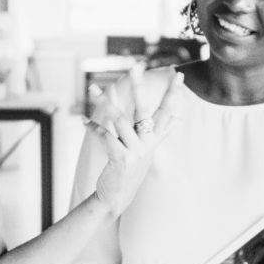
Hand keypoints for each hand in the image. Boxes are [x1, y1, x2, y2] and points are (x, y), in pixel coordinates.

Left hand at [89, 74, 182, 214]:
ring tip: (93, 88)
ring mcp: (135, 151)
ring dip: (105, 103)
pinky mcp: (120, 159)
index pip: (167, 111)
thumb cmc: (132, 169)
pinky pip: (105, 137)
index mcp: (155, 138)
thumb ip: (163, 132)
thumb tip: (179, 117)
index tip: (180, 75)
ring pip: (119, 120)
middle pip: (144, 109)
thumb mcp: (150, 149)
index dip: (174, 93)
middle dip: (139, 87)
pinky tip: (84, 121)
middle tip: (135, 67)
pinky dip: (93, 127)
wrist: (118, 196)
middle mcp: (147, 143)